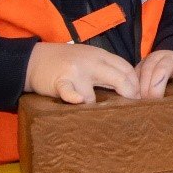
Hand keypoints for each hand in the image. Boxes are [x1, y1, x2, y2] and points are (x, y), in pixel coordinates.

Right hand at [24, 42, 139, 103]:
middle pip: (119, 78)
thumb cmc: (66, 62)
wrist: (34, 59)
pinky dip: (74, 98)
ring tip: (100, 116)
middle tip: (132, 109)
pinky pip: (69, 92)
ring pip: (94, 95)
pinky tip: (79, 101)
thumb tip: (131, 89)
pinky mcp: (59, 82)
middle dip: (130, 95)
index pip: (126, 68)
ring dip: (97, 108)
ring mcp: (75, 72)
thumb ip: (107, 69)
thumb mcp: (89, 59)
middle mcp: (91, 62)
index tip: (139, 98)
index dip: (136, 84)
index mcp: (100, 55)